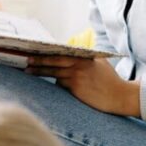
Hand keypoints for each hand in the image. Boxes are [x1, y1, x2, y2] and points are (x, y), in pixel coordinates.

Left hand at [25, 56, 140, 116]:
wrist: (120, 96)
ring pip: (54, 73)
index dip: (47, 52)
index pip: (62, 53)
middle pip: (54, 61)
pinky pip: (61, 85)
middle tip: (26, 60)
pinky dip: (57, 84)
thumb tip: (70, 56)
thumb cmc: (110, 80)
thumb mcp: (99, 64)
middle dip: (38, 60)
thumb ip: (85, 59)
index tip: (35, 50)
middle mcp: (79, 65)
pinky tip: (50, 85)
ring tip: (27, 71)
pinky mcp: (76, 88)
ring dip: (40, 72)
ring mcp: (77, 77)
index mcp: (84, 57)